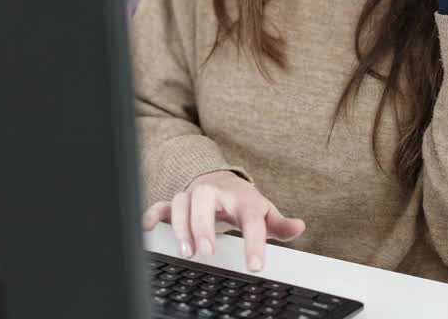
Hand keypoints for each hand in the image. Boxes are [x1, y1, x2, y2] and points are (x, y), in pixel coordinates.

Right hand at [140, 170, 305, 271]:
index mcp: (242, 199)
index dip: (253, 242)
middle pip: (205, 198)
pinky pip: (161, 205)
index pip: (249, 219)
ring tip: (185, 251)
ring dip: (180, 225)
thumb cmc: (243, 203)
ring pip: (181, 202)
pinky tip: (148, 230)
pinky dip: (152, 215)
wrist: (221, 182)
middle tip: (206, 252)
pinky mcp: (176, 203)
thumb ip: (280, 224)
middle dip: (203, 224)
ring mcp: (193, 196)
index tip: (255, 266)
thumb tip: (299, 227)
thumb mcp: (263, 212)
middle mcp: (215, 194)